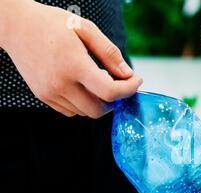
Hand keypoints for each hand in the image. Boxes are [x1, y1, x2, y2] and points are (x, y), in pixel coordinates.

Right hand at [0, 0, 142, 117]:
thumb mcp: (86, 29)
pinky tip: (82, 85)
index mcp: (74, 65)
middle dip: (114, 101)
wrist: (16, 26)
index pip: (109, 92)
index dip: (128, 90)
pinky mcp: (43, 96)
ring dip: (98, 102)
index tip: (136, 80)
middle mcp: (60, 83)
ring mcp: (50, 93)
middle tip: (118, 84)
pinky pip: (71, 111)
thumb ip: (109, 53)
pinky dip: (82, 104)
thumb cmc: (52, 24)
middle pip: (98, 110)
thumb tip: (128, 75)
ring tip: (97, 80)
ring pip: (85, 113)